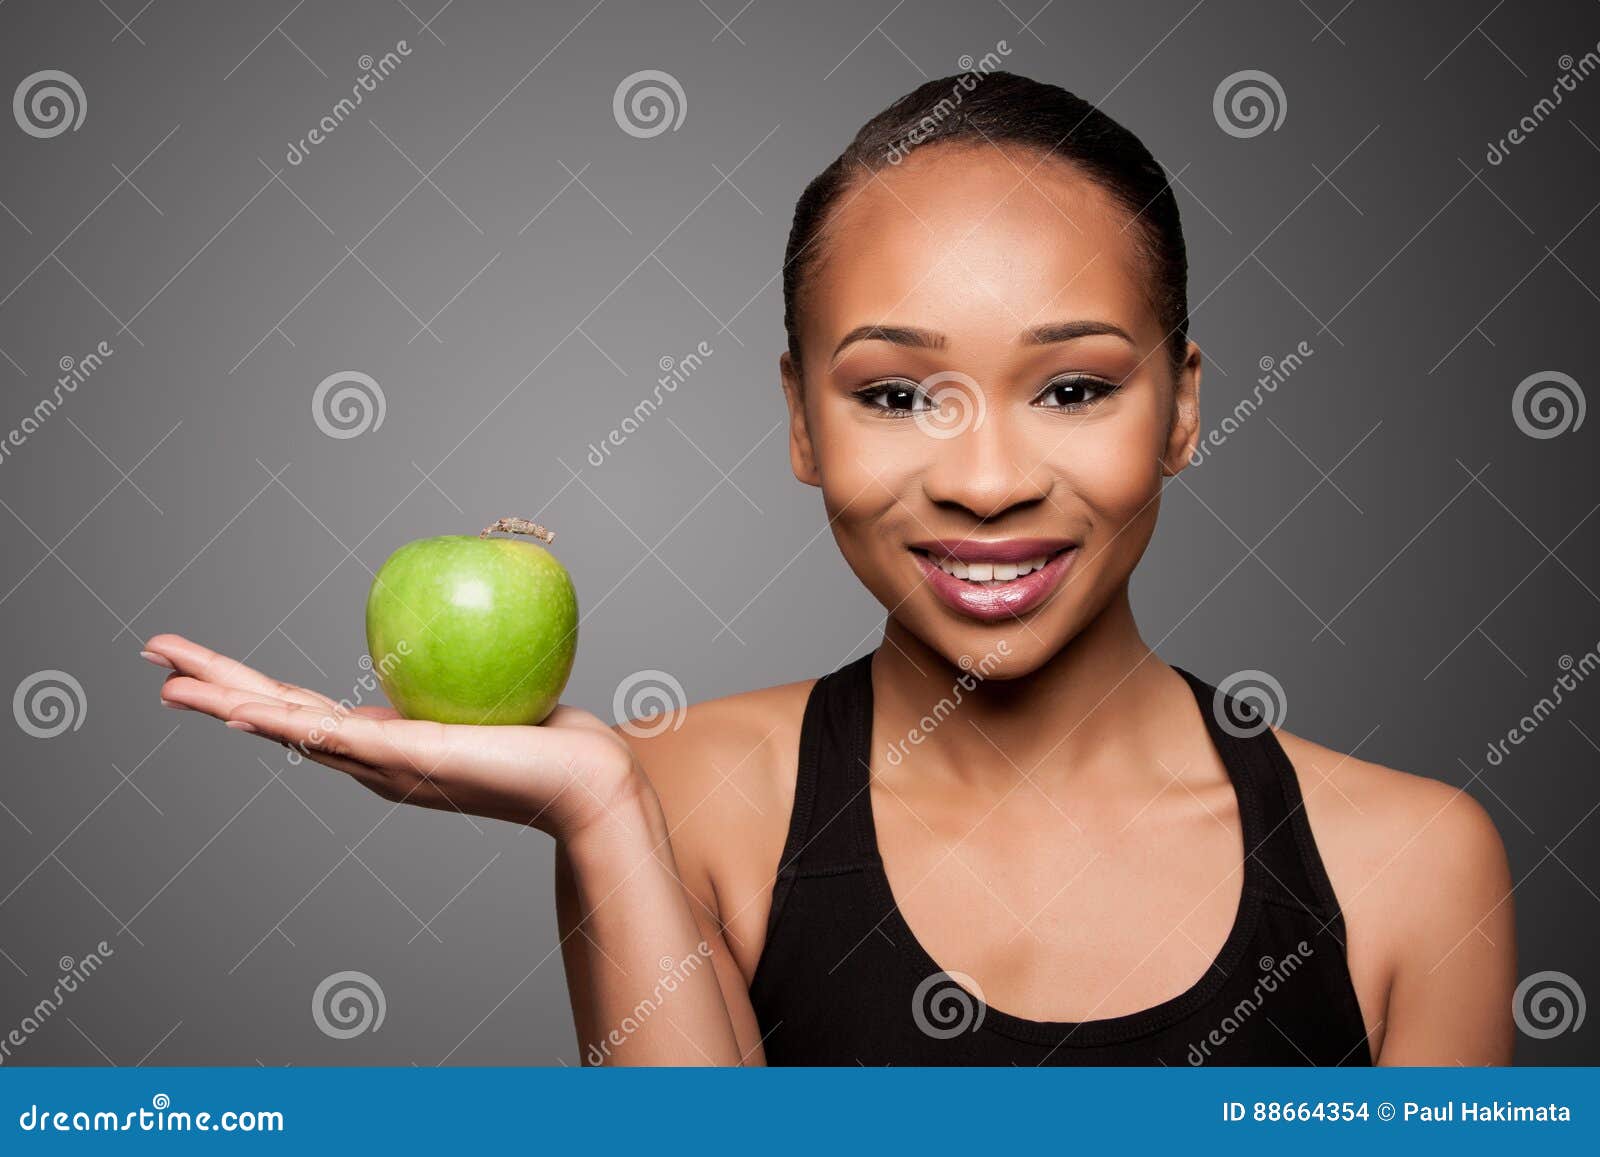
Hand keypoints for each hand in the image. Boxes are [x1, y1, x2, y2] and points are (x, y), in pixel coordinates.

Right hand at [142, 634, 647, 837]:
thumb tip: (467, 592)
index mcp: (383, 742)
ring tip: (170, 686)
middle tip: (153, 661)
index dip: (250, 691)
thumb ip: (465, 658)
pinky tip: (237, 711)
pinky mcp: (403, 760)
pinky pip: (330, 736)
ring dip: (225, 704)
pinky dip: (278, 724)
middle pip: (275, 716)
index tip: (204, 674)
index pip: (302, 709)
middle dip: (211, 689)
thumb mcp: (490, 688)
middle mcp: (371, 759)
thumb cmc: (548, 736)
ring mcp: (381, 764)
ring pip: (287, 727)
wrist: (583, 781)